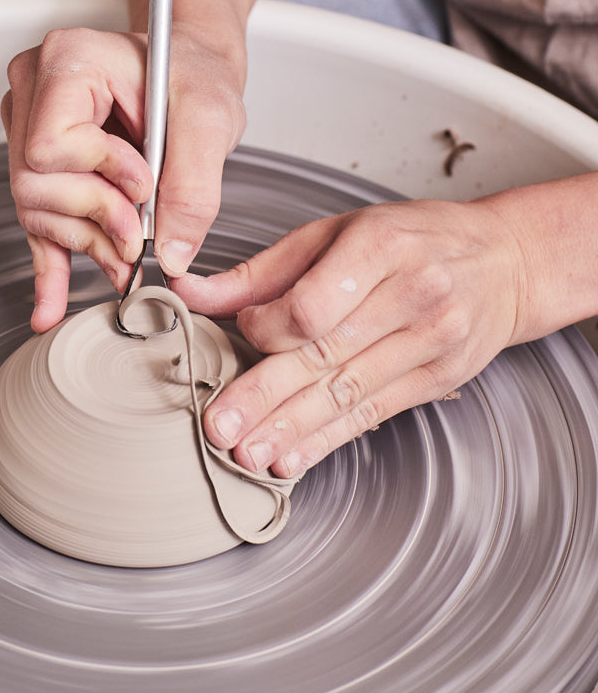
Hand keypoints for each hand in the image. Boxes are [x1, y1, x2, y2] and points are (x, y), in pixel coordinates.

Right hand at [2, 25, 245, 331]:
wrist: (190, 70)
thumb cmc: (193, 72)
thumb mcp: (210, 117)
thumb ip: (193, 183)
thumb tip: (171, 252)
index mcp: (66, 59)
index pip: (49, 146)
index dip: (100, 175)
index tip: (144, 178)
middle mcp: (34, 92)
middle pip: (34, 184)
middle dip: (95, 216)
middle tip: (142, 228)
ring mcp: (28, 131)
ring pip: (34, 210)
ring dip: (87, 240)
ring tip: (130, 249)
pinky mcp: (40, 168)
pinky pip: (34, 225)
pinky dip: (48, 269)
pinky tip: (51, 306)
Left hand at [176, 197, 526, 476]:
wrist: (504, 260)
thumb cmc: (410, 238)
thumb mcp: (334, 233)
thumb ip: (260, 271)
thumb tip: (189, 291)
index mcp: (381, 246)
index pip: (314, 305)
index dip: (268, 328)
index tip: (242, 332)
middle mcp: (413, 295)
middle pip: (326, 355)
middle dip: (266, 397)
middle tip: (219, 426)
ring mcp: (432, 341)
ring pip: (347, 393)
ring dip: (292, 430)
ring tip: (246, 453)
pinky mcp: (439, 379)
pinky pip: (372, 414)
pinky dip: (327, 440)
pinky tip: (292, 459)